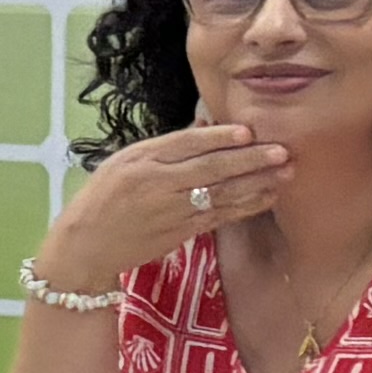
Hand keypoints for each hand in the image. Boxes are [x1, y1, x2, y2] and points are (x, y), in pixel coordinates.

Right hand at [41, 121, 287, 287]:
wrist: (86, 245)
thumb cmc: (103, 198)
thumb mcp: (123, 162)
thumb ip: (165, 147)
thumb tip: (207, 127)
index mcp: (139, 160)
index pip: (186, 143)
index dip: (220, 137)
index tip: (249, 131)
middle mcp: (156, 184)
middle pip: (211, 168)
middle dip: (250, 159)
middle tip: (282, 150)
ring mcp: (170, 211)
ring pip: (221, 193)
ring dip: (257, 183)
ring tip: (285, 172)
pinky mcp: (181, 233)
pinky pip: (220, 216)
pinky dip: (246, 206)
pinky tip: (267, 196)